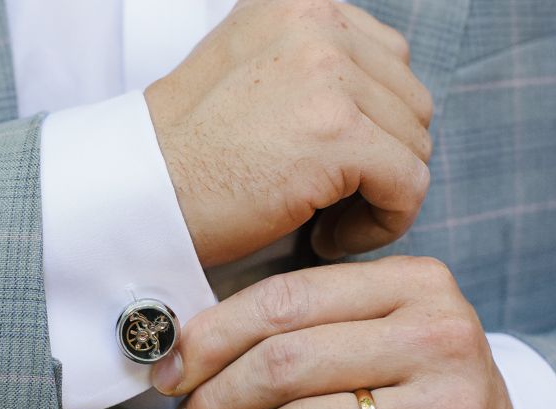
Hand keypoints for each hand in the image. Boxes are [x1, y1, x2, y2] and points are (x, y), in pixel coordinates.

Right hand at [145, 0, 432, 267]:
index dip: (374, 129)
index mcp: (301, 6)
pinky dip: (384, 221)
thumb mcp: (250, 78)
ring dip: (382, 194)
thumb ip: (315, 71)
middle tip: (334, 204)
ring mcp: (329, 75)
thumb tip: (380, 105)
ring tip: (329, 221)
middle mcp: (320, 25)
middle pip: (410, 104)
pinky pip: (409, 184)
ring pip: (415, 145)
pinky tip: (331, 238)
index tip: (337, 173)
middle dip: (383, 162)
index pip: (389, 65)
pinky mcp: (337, 134)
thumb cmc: (189, 156)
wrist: (140, 194)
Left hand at [152, 257, 517, 408]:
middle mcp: (441, 339)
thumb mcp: (376, 329)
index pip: (285, 300)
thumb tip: (187, 351)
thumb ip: (301, 324)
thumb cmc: (413, 387)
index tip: (173, 372)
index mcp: (416, 285)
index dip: (211, 338)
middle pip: (284, 364)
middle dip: (213, 402)